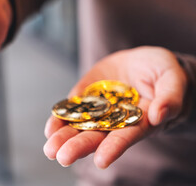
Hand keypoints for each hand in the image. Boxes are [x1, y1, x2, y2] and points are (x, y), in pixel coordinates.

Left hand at [43, 46, 187, 168]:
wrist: (143, 63)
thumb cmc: (164, 73)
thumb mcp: (173, 78)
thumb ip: (170, 96)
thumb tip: (158, 114)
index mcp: (139, 122)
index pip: (126, 137)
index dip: (114, 148)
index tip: (101, 161)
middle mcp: (115, 120)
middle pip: (96, 137)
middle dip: (79, 147)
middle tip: (62, 157)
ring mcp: (98, 109)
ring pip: (79, 127)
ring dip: (63, 138)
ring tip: (50, 149)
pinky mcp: (85, 97)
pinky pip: (71, 109)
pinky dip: (60, 119)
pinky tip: (49, 129)